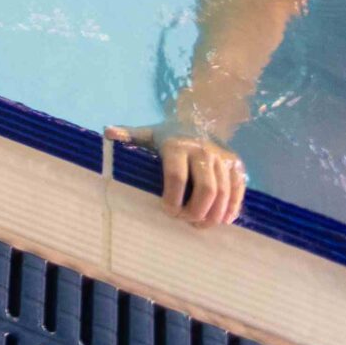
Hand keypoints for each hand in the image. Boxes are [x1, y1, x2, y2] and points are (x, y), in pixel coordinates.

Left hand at [106, 124, 247, 226]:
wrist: (199, 120)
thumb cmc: (167, 135)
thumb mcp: (147, 133)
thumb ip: (129, 136)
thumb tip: (106, 133)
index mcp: (177, 145)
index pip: (177, 176)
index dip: (173, 198)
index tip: (167, 211)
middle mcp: (203, 150)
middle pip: (206, 189)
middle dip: (196, 211)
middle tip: (185, 221)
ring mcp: (222, 158)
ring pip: (223, 193)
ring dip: (213, 214)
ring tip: (200, 224)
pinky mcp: (236, 165)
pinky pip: (238, 191)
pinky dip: (231, 208)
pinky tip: (222, 220)